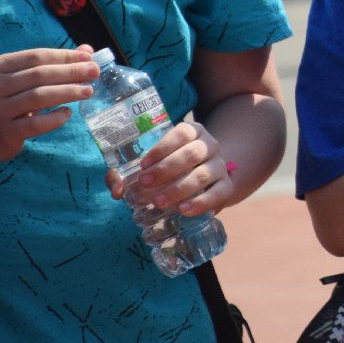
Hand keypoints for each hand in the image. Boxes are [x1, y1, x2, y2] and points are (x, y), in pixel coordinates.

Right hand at [0, 46, 100, 168]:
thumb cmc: (6, 99)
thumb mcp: (21, 77)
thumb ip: (52, 63)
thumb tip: (87, 50)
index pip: (36, 56)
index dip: (65, 55)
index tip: (88, 56)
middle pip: (40, 75)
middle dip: (71, 72)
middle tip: (94, 71)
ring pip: (39, 97)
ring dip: (68, 92)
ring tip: (88, 90)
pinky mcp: (6, 132)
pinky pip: (36, 124)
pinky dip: (55, 117)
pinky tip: (68, 113)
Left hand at [106, 120, 234, 216]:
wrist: (207, 173)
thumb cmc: (172, 165)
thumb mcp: (154, 161)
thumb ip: (128, 173)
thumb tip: (117, 190)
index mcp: (193, 132)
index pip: (182, 133)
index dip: (162, 147)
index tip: (143, 164)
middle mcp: (210, 145)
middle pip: (193, 153)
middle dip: (167, 169)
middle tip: (146, 183)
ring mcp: (220, 166)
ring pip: (204, 174)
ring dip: (180, 188)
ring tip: (159, 202)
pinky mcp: (226, 186)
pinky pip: (219, 193)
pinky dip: (201, 202)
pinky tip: (183, 210)